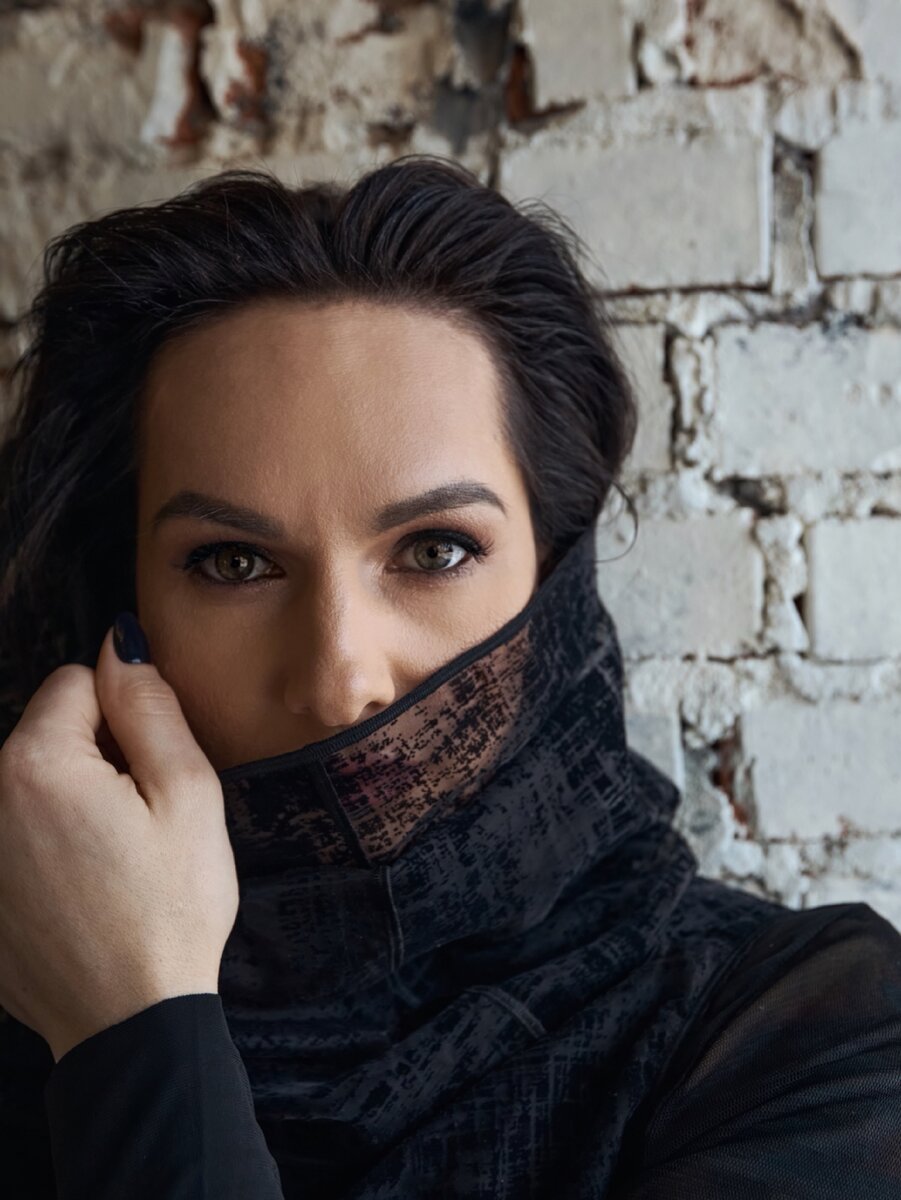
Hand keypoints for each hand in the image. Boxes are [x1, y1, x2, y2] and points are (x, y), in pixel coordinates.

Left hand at [0, 617, 239, 1062]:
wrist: (129, 1022)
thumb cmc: (170, 907)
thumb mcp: (188, 793)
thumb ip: (150, 705)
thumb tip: (119, 642)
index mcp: (35, 764)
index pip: (77, 680)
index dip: (127, 715)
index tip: (151, 771)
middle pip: (46, 732)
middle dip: (95, 756)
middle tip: (139, 822)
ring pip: (31, 783)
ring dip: (69, 801)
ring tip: (111, 861)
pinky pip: (15, 833)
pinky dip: (44, 845)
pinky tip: (81, 890)